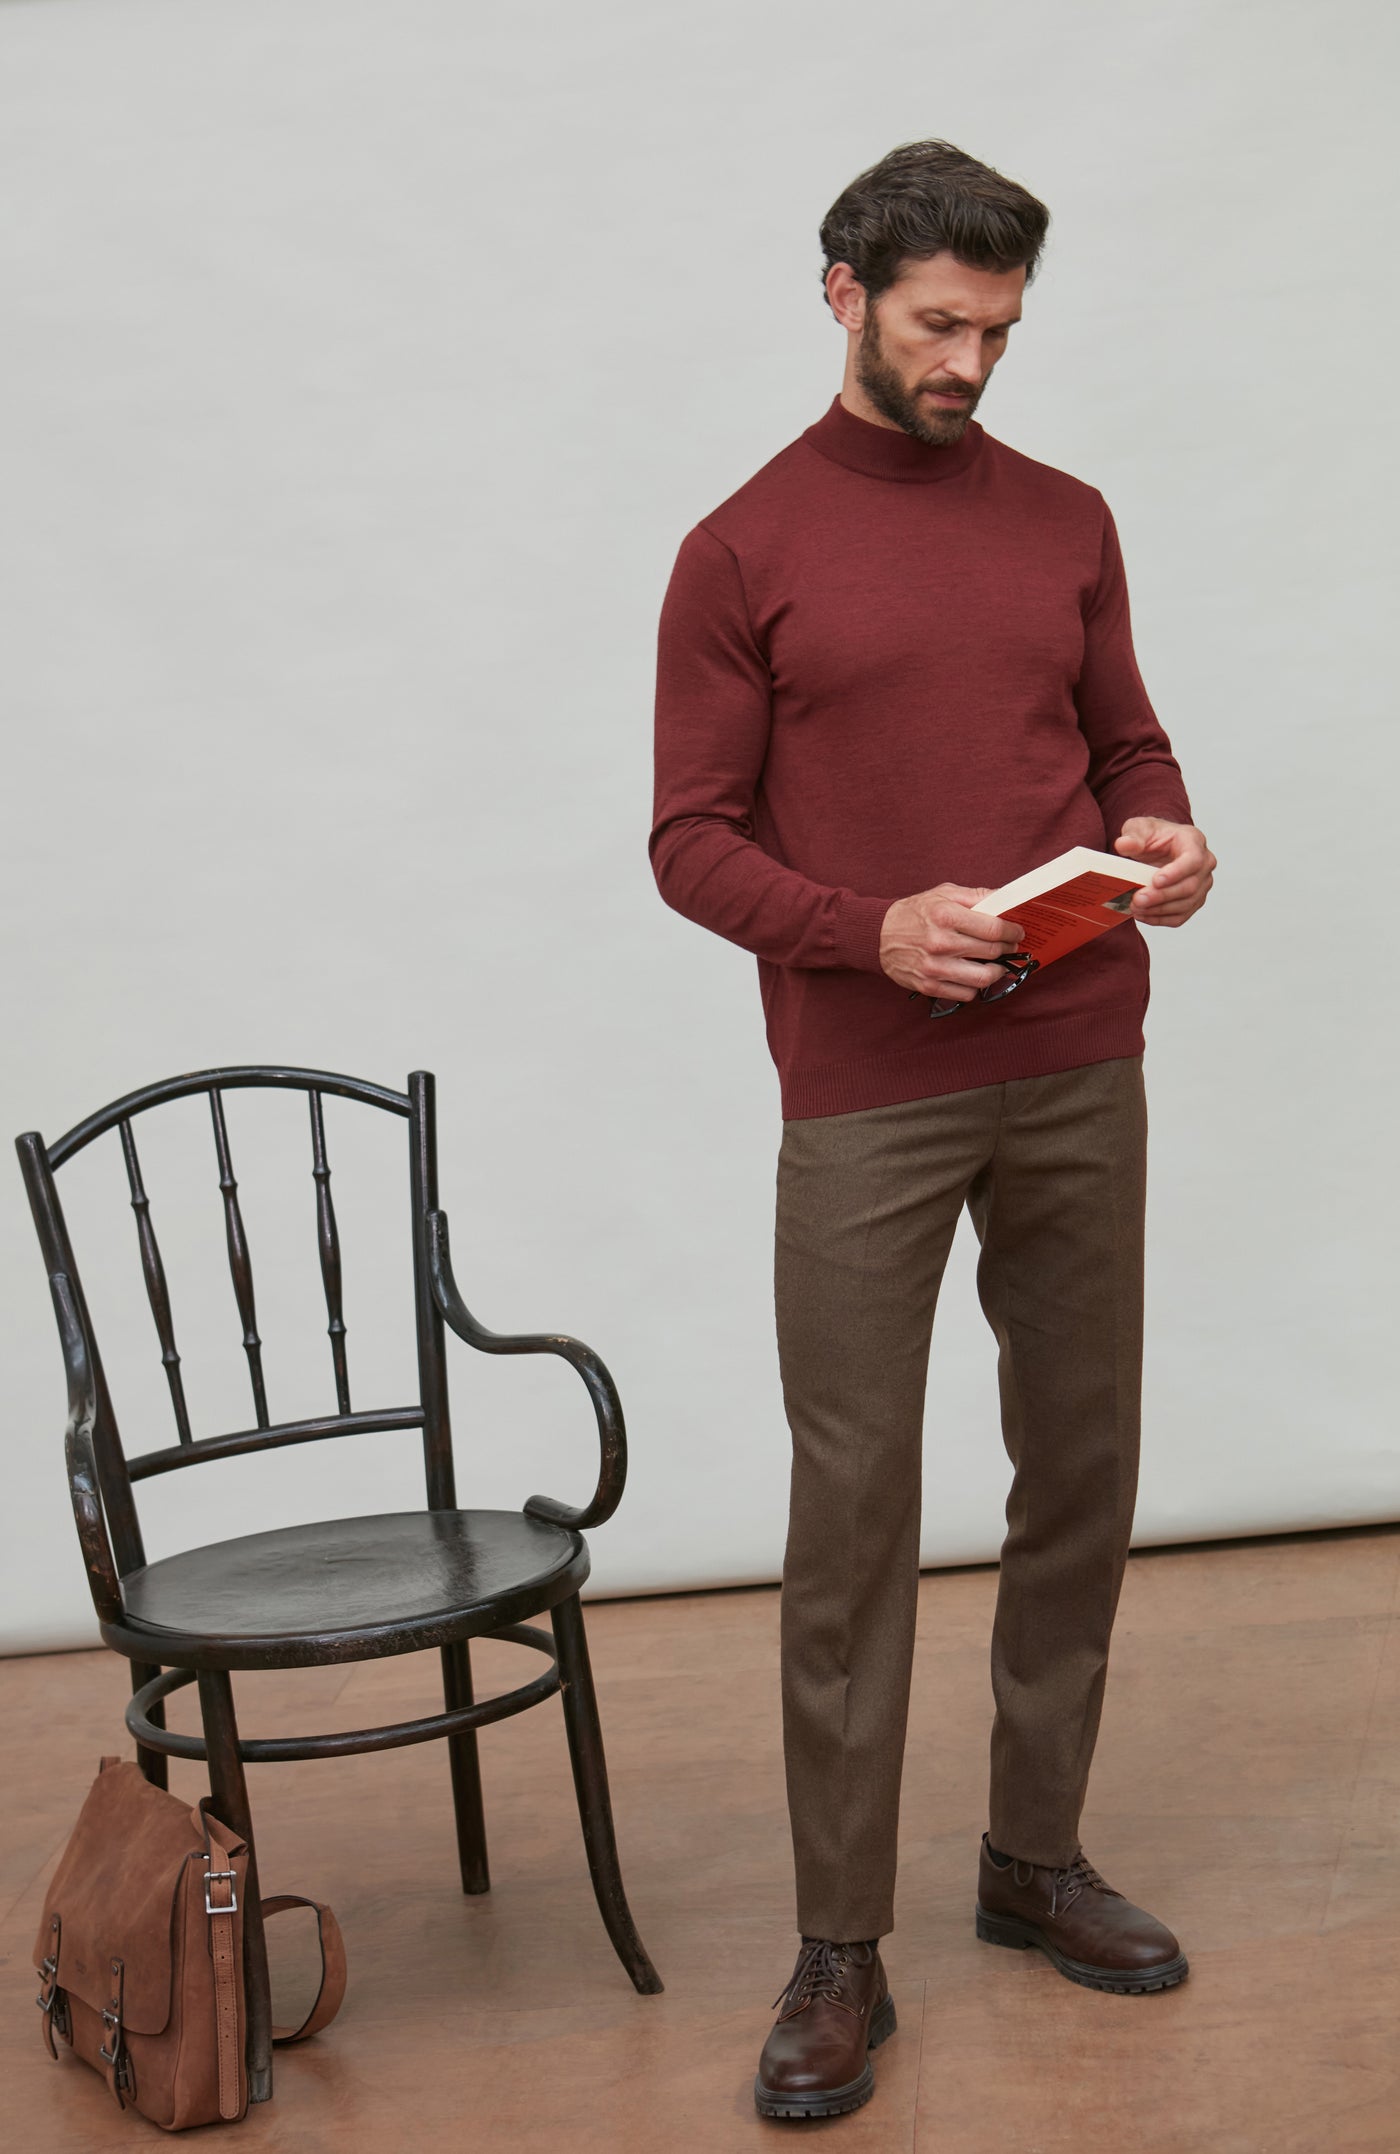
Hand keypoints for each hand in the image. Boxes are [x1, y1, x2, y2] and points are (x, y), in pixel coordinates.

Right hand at [879, 883, 1024, 1001]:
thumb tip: (1005, 898)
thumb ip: (975, 895)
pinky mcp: (928, 985)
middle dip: (1008, 949)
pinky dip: (975, 986)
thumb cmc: (914, 913)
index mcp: (945, 915)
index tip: (1017, 932)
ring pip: (983, 978)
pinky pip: (965, 994)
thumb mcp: (942, 894)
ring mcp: (934, 967)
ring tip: (997, 965)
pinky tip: (973, 975)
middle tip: (1010, 946)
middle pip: (992, 952)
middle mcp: (940, 942)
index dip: (1013, 931)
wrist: (878, 936)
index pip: (994, 928)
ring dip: (997, 972)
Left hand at [1115, 818, 1215, 926]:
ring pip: (1186, 904)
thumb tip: (1124, 845)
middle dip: (1162, 896)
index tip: (1156, 881)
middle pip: (1190, 886)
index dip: (1176, 873)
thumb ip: (1133, 836)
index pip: (1194, 860)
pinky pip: (1180, 916)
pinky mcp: (1193, 901)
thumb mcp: (1140, 828)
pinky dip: (1161, 919)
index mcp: (1194, 841)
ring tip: (1136, 908)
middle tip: (1137, 899)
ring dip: (1159, 910)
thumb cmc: (1153, 836)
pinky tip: (1143, 915)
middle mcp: (1204, 864)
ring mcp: (1202, 884)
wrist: (1158, 848)